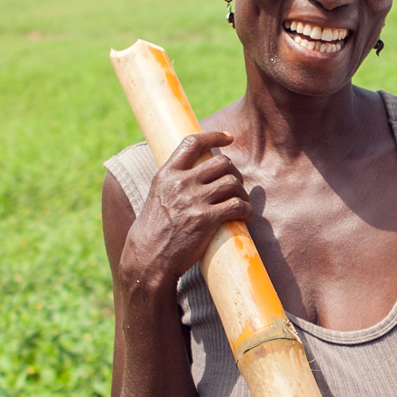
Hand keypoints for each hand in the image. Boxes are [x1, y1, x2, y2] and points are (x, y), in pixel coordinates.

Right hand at [118, 132, 250, 295]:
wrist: (149, 259)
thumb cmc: (154, 232)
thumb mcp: (158, 197)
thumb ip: (175, 183)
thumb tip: (199, 173)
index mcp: (166, 175)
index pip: (192, 143)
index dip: (214, 136)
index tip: (228, 137)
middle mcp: (180, 183)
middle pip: (221, 163)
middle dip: (233, 173)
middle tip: (234, 187)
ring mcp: (193, 201)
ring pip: (232, 182)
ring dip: (242, 193)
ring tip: (240, 204)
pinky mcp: (206, 220)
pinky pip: (238, 205)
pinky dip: (247, 210)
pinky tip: (245, 216)